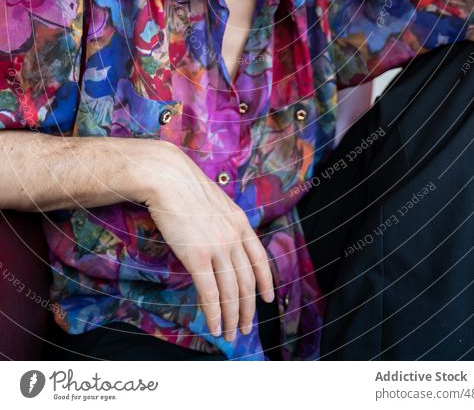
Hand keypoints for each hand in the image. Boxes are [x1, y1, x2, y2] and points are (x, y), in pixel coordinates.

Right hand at [144, 143, 274, 342]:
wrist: (167, 177)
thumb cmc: (184, 187)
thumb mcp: (215, 202)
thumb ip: (223, 223)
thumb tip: (222, 241)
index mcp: (240, 223)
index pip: (260, 259)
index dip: (266, 282)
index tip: (267, 299)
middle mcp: (234, 237)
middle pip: (247, 282)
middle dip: (248, 309)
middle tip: (246, 327)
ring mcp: (217, 247)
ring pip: (231, 292)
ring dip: (232, 317)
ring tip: (231, 334)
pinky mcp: (197, 256)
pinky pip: (210, 293)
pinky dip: (214, 314)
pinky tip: (215, 326)